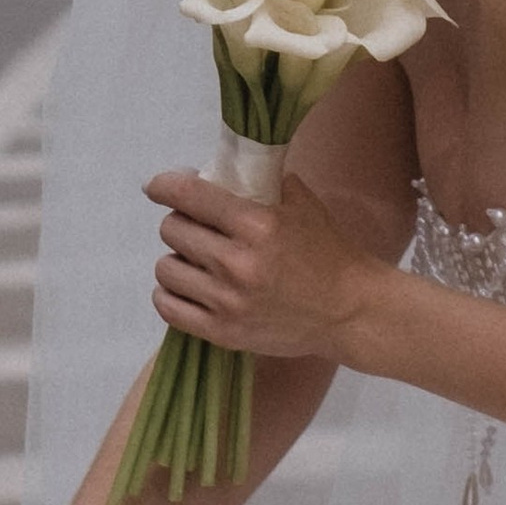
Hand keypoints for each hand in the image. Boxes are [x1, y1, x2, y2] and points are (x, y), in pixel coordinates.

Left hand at [146, 165, 363, 364]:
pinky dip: (170, 293)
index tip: (157, 186)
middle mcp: (237, 263)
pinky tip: (188, 287)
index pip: (190, 195)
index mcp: (258, 225)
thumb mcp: (302, 203)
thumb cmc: (327, 252)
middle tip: (197, 227)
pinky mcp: (222, 333)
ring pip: (165, 268)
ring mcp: (227, 302)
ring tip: (196, 261)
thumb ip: (261, 182)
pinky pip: (167, 307)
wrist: (348, 312)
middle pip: (172, 229)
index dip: (164, 186)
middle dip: (181, 222)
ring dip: (177, 259)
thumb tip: (216, 171)